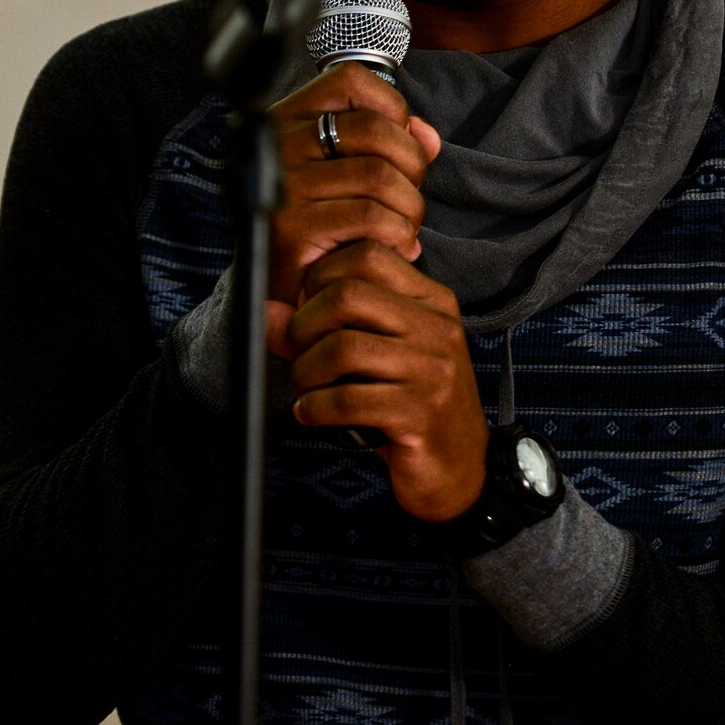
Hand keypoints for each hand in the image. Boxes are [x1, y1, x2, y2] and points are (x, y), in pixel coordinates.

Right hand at [264, 62, 441, 326]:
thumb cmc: (323, 231)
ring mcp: (280, 187)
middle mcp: (277, 146)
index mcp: (286, 121)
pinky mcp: (290, 229)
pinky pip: (372, 216)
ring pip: (380, 175)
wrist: (279, 296)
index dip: (392, 109)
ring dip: (409, 209)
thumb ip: (389, 147)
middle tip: (406, 199)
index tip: (397, 147)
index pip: (350, 81)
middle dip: (411, 166)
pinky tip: (392, 249)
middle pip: (374, 129)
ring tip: (401, 230)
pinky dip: (398, 235)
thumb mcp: (349, 177)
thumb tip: (426, 135)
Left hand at [283, 241, 487, 522]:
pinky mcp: (421, 413)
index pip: (368, 255)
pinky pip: (348, 399)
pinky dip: (315, 407)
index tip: (307, 309)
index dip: (321, 277)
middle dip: (304, 324)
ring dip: (306, 370)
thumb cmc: (409, 404)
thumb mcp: (374, 356)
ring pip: (343, 347)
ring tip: (304, 388)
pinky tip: (310, 414)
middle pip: (347, 295)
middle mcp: (437, 327)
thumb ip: (320, 328)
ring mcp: (433, 369)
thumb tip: (265, 312)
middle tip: (298, 352)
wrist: (459, 469)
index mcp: (431, 301)